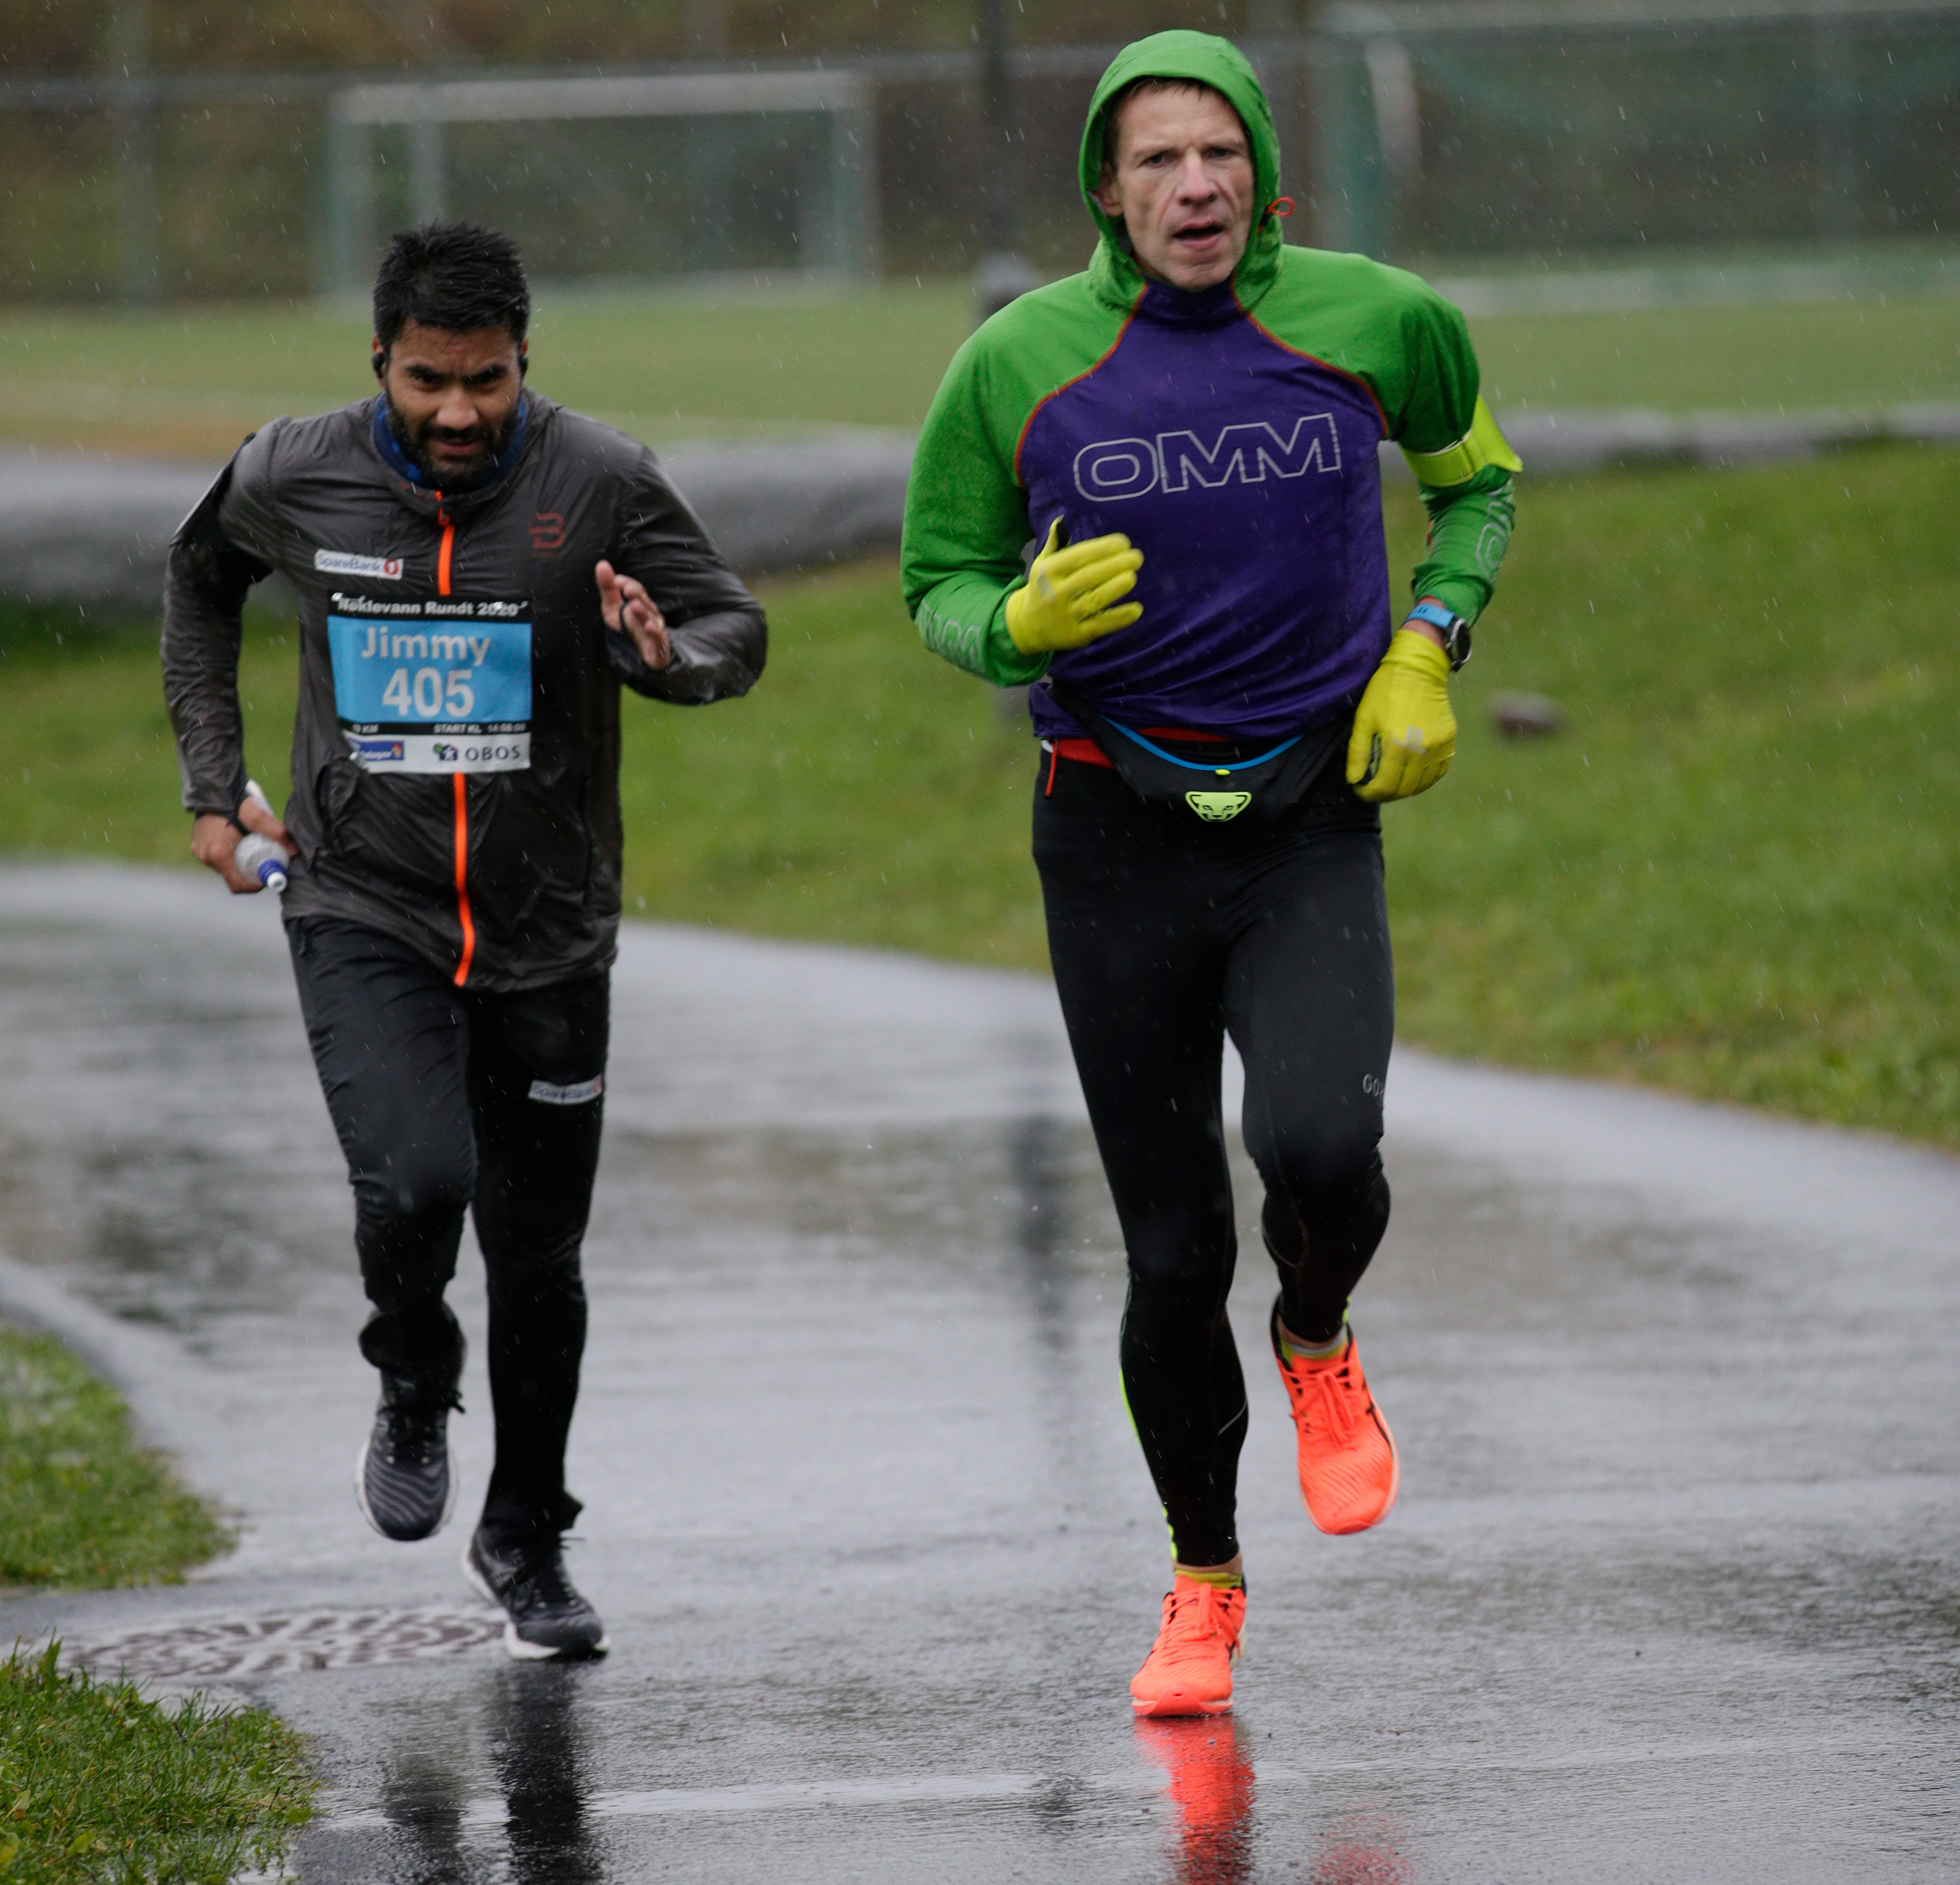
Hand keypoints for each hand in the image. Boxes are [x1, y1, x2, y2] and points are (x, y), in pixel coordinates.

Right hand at [191, 792, 291, 894]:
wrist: (211, 786)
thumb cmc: (233, 801)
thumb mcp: (257, 815)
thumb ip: (276, 832)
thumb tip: (293, 849)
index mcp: (219, 854)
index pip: (238, 885)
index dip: (255, 885)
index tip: (268, 876)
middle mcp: (206, 856)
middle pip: (233, 876)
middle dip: (250, 872)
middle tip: (265, 860)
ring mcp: (199, 851)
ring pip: (225, 867)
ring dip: (240, 862)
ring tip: (253, 848)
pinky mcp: (197, 845)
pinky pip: (216, 857)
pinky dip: (230, 855)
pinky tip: (240, 842)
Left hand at [595, 559, 671, 668]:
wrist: (642, 656)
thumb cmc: (627, 628)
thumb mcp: (611, 608)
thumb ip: (607, 588)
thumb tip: (601, 564)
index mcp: (639, 602)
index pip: (636, 589)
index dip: (627, 584)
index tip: (616, 581)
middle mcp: (649, 613)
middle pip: (644, 601)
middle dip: (636, 594)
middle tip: (626, 590)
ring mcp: (655, 628)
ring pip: (650, 617)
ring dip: (643, 611)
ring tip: (634, 606)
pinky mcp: (659, 645)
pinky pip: (658, 637)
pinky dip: (654, 632)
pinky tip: (648, 626)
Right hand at [1004, 519, 1143, 655]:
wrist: (1028, 626)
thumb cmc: (1042, 588)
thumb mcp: (1042, 564)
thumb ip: (1055, 543)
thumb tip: (1061, 520)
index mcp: (1048, 571)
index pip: (1078, 556)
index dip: (1103, 548)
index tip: (1124, 543)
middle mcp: (1055, 593)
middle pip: (1089, 576)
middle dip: (1115, 565)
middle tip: (1137, 557)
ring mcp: (1066, 616)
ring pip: (1095, 600)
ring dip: (1116, 588)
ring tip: (1132, 577)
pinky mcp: (1077, 635)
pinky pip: (1101, 625)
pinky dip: (1120, 618)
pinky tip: (1136, 609)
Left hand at [1346, 627, 1457, 801]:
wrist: (1418, 668)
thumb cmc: (1385, 691)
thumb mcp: (1364, 720)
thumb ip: (1358, 753)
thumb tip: (1354, 781)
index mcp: (1396, 744)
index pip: (1384, 786)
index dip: (1370, 794)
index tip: (1361, 790)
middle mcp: (1420, 749)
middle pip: (1404, 789)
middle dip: (1386, 794)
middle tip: (1374, 789)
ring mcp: (1438, 746)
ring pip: (1423, 784)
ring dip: (1405, 789)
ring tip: (1392, 783)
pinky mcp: (1449, 740)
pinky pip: (1439, 771)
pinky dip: (1425, 779)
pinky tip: (1413, 775)